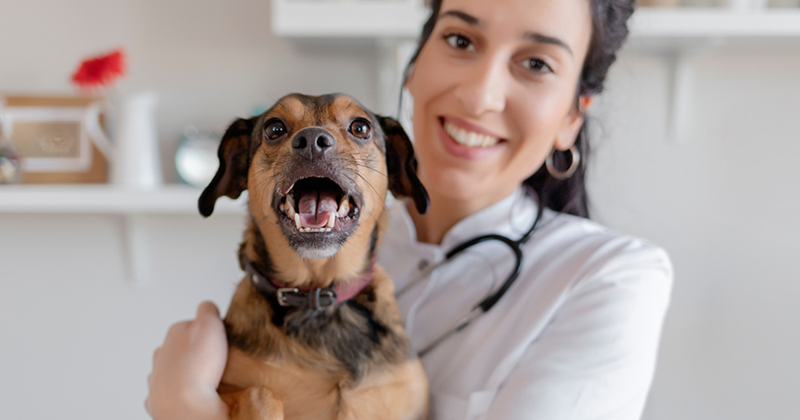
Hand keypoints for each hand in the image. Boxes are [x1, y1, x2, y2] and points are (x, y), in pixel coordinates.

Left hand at [145, 301, 229, 419]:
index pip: (192, 323)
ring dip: (184, 372)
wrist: (186, 406)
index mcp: (174, 333)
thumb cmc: (197, 367)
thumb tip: (207, 307)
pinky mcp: (157, 399)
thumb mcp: (209, 324)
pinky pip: (167, 392)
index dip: (208, 329)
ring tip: (204, 380)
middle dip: (194, 351)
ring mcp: (157, 377)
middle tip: (213, 359)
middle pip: (180, 346)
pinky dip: (177, 392)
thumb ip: (208, 310)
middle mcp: (162, 353)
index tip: (217, 337)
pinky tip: (191, 395)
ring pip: (171, 369)